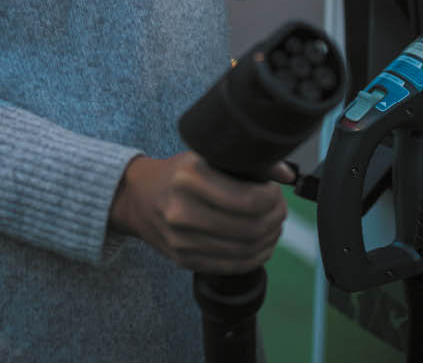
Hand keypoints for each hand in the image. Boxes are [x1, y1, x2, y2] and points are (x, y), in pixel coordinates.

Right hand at [108, 153, 287, 273]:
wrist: (135, 197)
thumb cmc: (174, 174)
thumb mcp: (203, 156)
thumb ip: (245, 162)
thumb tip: (287, 174)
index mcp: (189, 178)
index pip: (248, 200)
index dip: (271, 199)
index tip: (274, 191)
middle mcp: (182, 211)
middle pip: (250, 228)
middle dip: (275, 219)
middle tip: (279, 209)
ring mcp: (182, 240)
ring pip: (245, 251)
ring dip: (269, 239)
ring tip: (273, 226)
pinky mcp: (184, 259)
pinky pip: (232, 266)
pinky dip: (255, 257)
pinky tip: (261, 245)